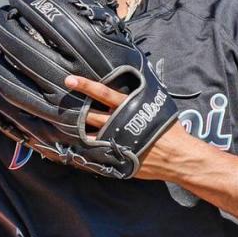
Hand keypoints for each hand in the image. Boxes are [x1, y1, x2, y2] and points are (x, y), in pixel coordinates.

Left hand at [64, 74, 194, 179]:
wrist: (178, 157)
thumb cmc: (171, 130)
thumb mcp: (158, 106)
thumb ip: (144, 95)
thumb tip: (137, 78)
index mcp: (129, 108)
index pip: (104, 93)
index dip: (86, 85)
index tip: (70, 80)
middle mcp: (119, 124)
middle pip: (91, 115)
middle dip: (74, 110)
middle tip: (58, 104)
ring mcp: (116, 142)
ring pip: (89, 135)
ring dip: (76, 132)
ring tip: (60, 127)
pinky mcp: (116, 158)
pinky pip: (95, 155)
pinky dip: (84, 152)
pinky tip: (71, 151)